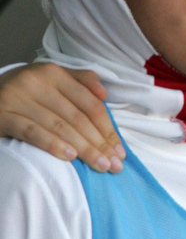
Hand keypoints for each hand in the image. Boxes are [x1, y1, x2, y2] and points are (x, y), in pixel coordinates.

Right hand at [0, 63, 124, 171]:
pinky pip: (33, 132)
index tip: (119, 150)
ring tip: (100, 165)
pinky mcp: (2, 116)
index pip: (89, 103)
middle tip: (114, 164)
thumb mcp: (50, 80)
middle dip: (100, 143)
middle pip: (78, 117)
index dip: (107, 128)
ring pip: (59, 127)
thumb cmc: (25, 92)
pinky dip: (53, 145)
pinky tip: (70, 157)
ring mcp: (17, 98)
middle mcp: (36, 82)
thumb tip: (104, 93)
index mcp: (53, 73)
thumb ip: (79, 81)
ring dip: (84, 149)